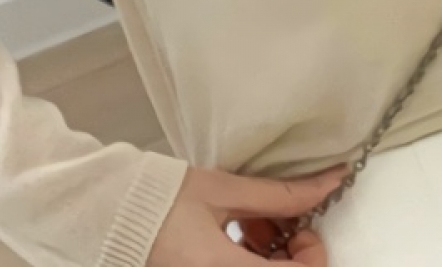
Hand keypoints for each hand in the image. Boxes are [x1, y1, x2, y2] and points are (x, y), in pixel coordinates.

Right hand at [149, 165, 345, 266]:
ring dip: (270, 257)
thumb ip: (281, 195)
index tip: (303, 226)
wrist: (110, 217)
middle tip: (279, 222)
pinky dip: (250, 260)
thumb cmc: (163, 200)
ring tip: (253, 223)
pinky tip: (238, 236)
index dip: (313, 254)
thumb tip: (331, 183)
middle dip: (292, 255)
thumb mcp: (226, 191)